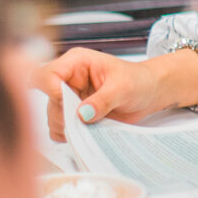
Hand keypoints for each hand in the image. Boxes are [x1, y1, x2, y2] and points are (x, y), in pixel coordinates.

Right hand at [34, 47, 197, 139]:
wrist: (150, 92)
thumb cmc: (139, 81)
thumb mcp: (123, 88)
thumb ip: (103, 100)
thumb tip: (82, 114)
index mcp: (76, 62)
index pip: (47, 75)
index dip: (54, 92)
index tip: (72, 106)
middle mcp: (67, 79)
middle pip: (48, 101)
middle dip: (65, 115)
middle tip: (86, 120)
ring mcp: (68, 97)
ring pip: (52, 117)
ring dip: (69, 126)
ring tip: (93, 123)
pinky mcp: (72, 114)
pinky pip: (59, 129)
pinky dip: (70, 135)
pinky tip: (88, 130)